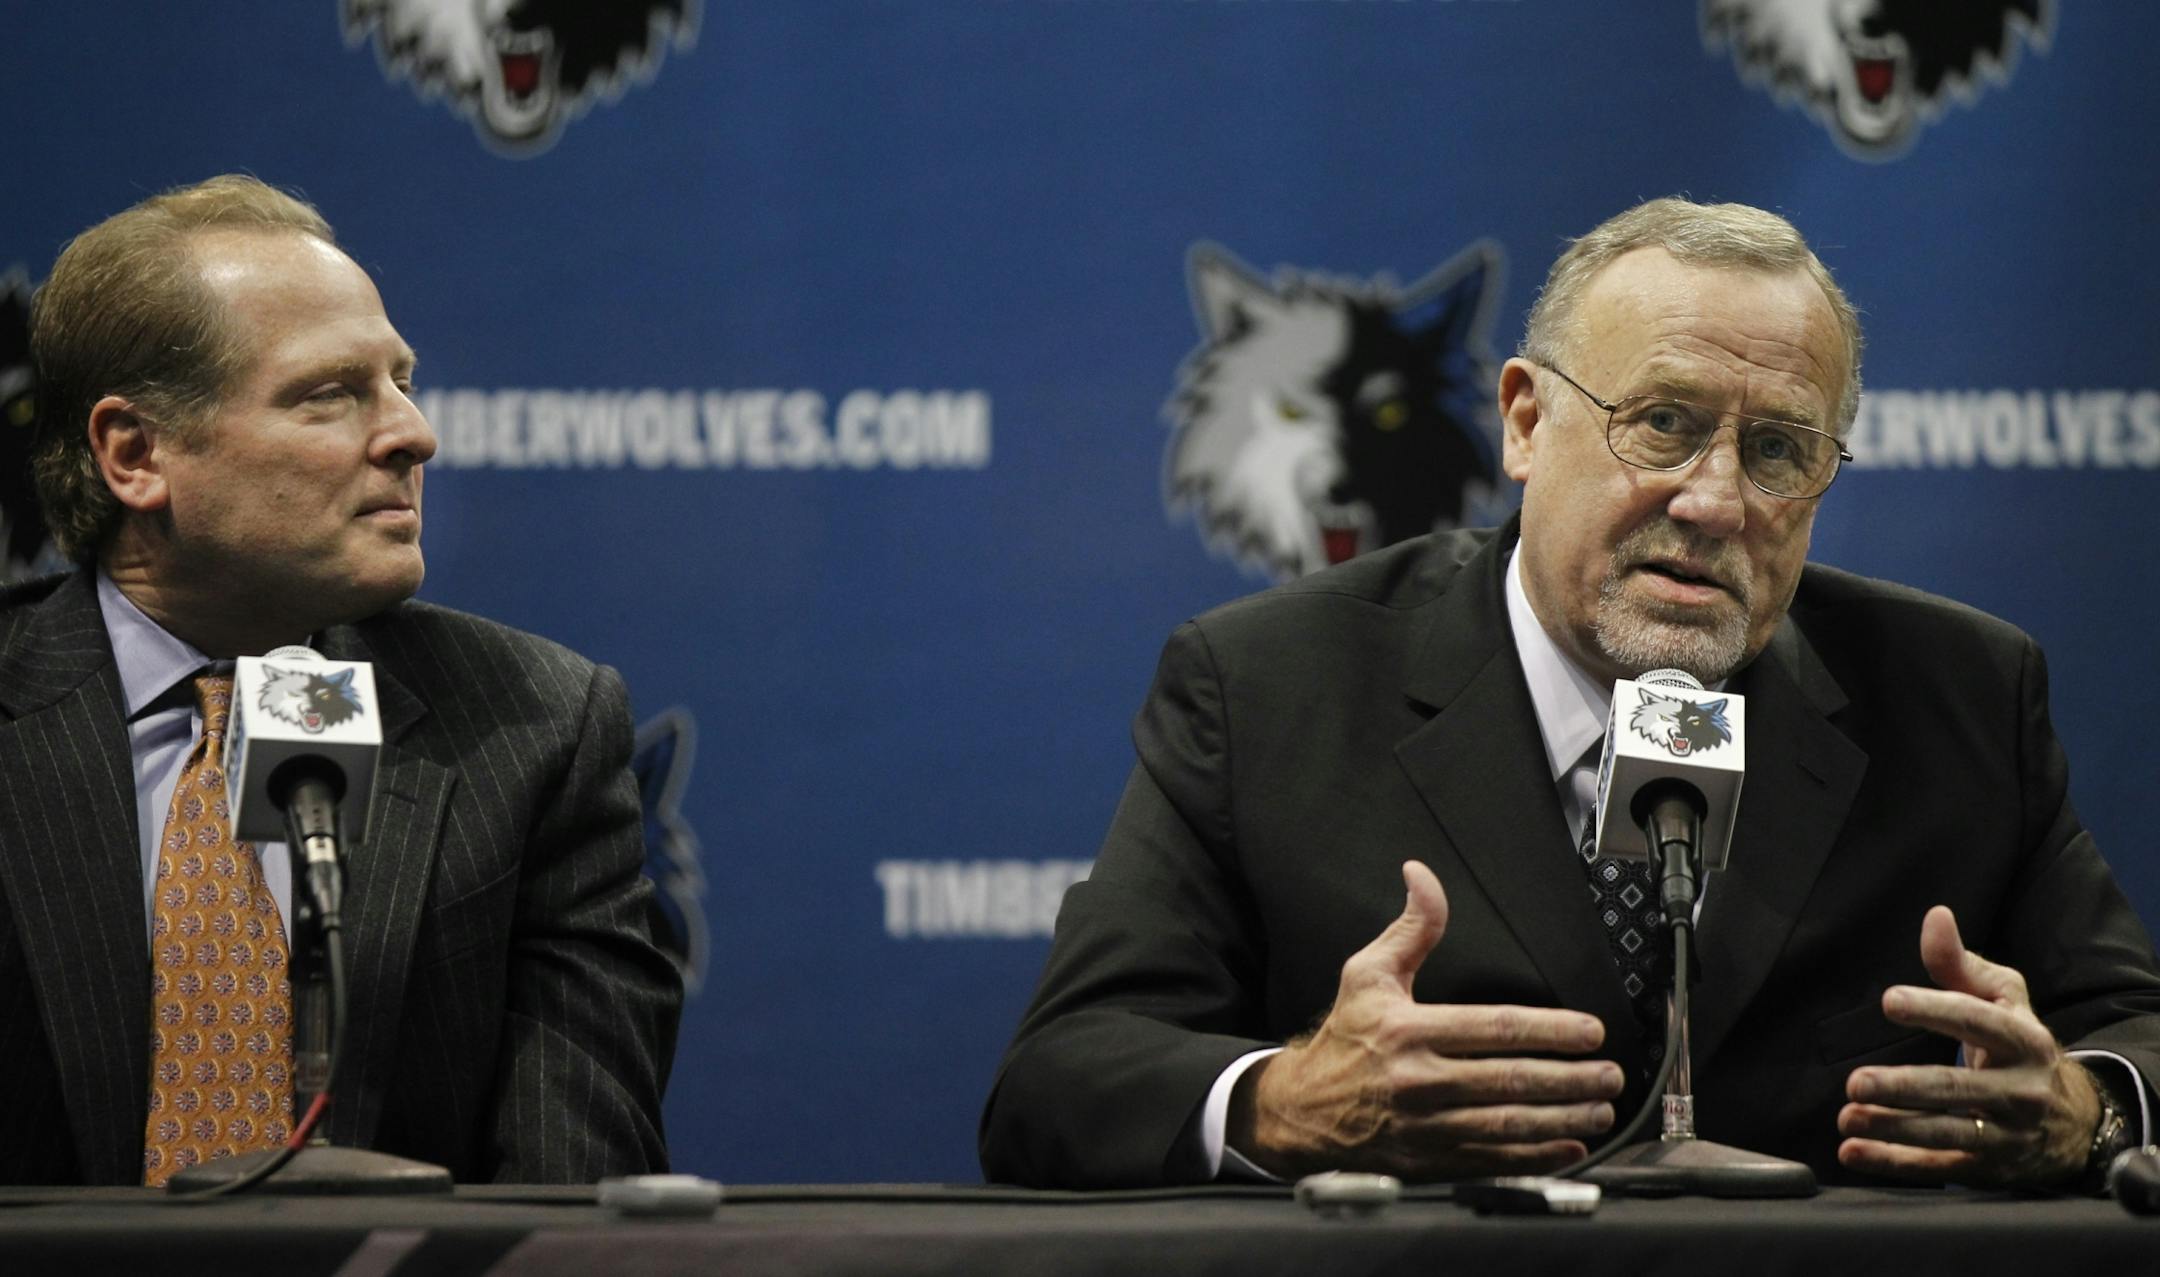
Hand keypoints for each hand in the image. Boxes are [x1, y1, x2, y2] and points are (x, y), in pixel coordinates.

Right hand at [1226, 861, 1622, 1180]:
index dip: (1550, 1030)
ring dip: (1563, 1119)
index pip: (1493, 1029)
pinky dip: (1537, 1157)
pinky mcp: (1428, 1162)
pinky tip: (1571, 1148)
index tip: (1590, 1032)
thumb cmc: (1344, 1038)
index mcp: (1406, 1030)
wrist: (1301, 1110)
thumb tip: (1422, 876)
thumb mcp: (1367, 973)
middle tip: (1611, 1075)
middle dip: (1570, 1079)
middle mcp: (1418, 1081)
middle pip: (1511, 1081)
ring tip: (1600, 1110)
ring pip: (1508, 1125)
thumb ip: (1411, 928)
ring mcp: (1425, 1127)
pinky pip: (1493, 1161)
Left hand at [1837, 905, 2099, 1186]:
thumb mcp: (2004, 999)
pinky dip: (1895, 1163)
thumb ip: (1961, 964)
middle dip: (1905, 1087)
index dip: (1935, 1009)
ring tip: (1847, 1117)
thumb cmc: (2020, 1044)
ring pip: (1948, 1132)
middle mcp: (2021, 1089)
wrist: (2077, 1119)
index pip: (1978, 1021)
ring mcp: (2008, 1133)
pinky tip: (1853, 1152)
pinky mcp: (1991, 1167)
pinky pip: (1941, 1166)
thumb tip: (1935, 916)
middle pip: (1958, 1088)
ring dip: (1893, 1128)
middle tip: (1855, 1083)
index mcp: (2025, 1039)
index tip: (1890, 1000)